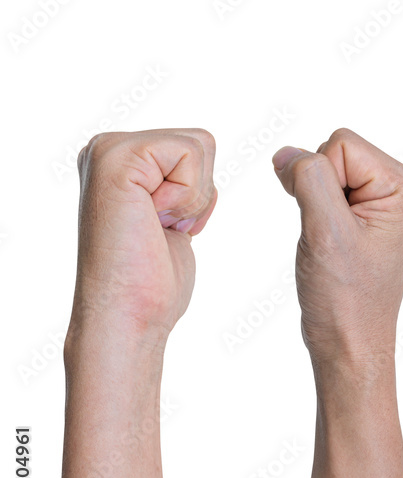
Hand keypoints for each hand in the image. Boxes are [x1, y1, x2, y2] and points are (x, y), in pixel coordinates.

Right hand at [72, 129, 217, 342]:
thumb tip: (205, 153)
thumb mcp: (173, 218)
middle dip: (198, 193)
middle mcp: (105, 148)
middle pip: (202, 142)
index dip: (199, 196)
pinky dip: (187, 197)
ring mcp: (106, 150)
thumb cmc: (152, 282)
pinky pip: (190, 154)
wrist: (127, 316)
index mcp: (118, 160)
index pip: (197, 148)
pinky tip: (154, 221)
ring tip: (155, 226)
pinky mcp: (116, 160)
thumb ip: (181, 185)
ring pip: (200, 146)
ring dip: (193, 198)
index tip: (165, 228)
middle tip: (160, 228)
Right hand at [272, 129, 402, 361]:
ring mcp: (382, 203)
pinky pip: (324, 189)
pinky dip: (313, 210)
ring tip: (329, 243)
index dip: (320, 180)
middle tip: (329, 237)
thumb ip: (309, 179)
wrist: (349, 344)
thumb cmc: (345, 298)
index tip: (331, 226)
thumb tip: (287, 153)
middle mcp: (400, 189)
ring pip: (324, 169)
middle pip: (334, 151)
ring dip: (313, 202)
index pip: (341, 144)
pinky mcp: (363, 216)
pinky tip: (325, 241)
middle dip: (318, 189)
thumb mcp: (325, 231)